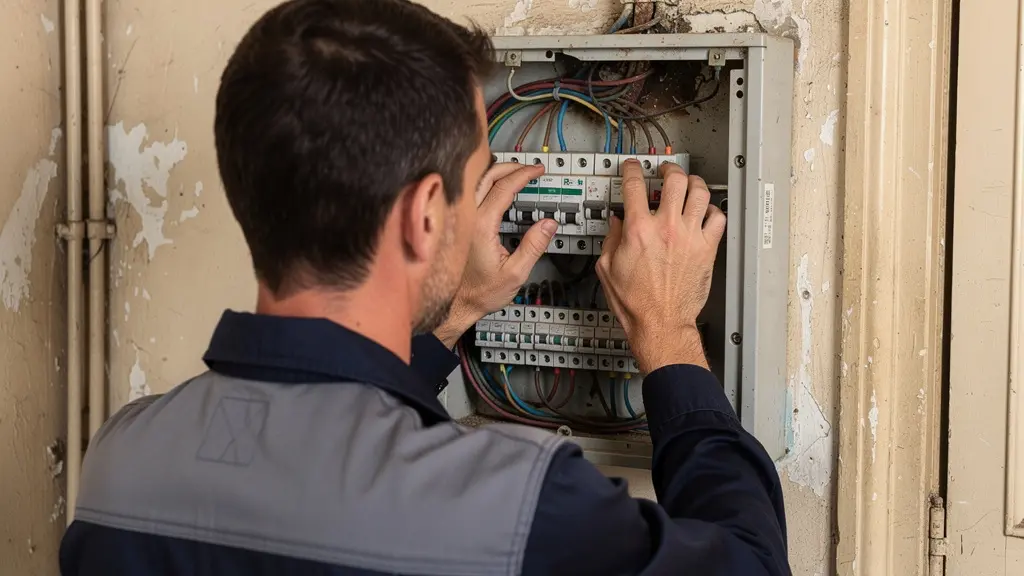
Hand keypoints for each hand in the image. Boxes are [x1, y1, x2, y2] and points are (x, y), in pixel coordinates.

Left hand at [433, 162, 557, 347]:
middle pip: (487, 176)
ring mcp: (460, 219)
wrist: (456, 304)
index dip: (523, 175)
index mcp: (481, 226)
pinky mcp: (459, 224)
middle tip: (528, 168)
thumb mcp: (515, 274)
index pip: (504, 188)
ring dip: (497, 172)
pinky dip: (486, 184)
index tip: (537, 171)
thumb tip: (548, 225)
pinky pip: (471, 194)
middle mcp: (467, 218)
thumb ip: (534, 246)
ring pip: (476, 182)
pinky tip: (497, 190)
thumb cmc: (479, 293)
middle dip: (510, 167)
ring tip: (515, 174)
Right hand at [596, 160, 725, 372]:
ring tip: (689, 183)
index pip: (634, 185)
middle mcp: (667, 228)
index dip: (632, 169)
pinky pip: (718, 218)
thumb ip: (610, 239)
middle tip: (665, 170)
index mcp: (638, 230)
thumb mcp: (607, 268)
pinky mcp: (707, 249)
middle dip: (669, 169)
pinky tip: (706, 211)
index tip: (632, 168)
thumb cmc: (636, 302)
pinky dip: (713, 209)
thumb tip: (615, 223)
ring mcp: (690, 236)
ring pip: (700, 193)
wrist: (660, 323)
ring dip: (693, 183)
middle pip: (674, 180)